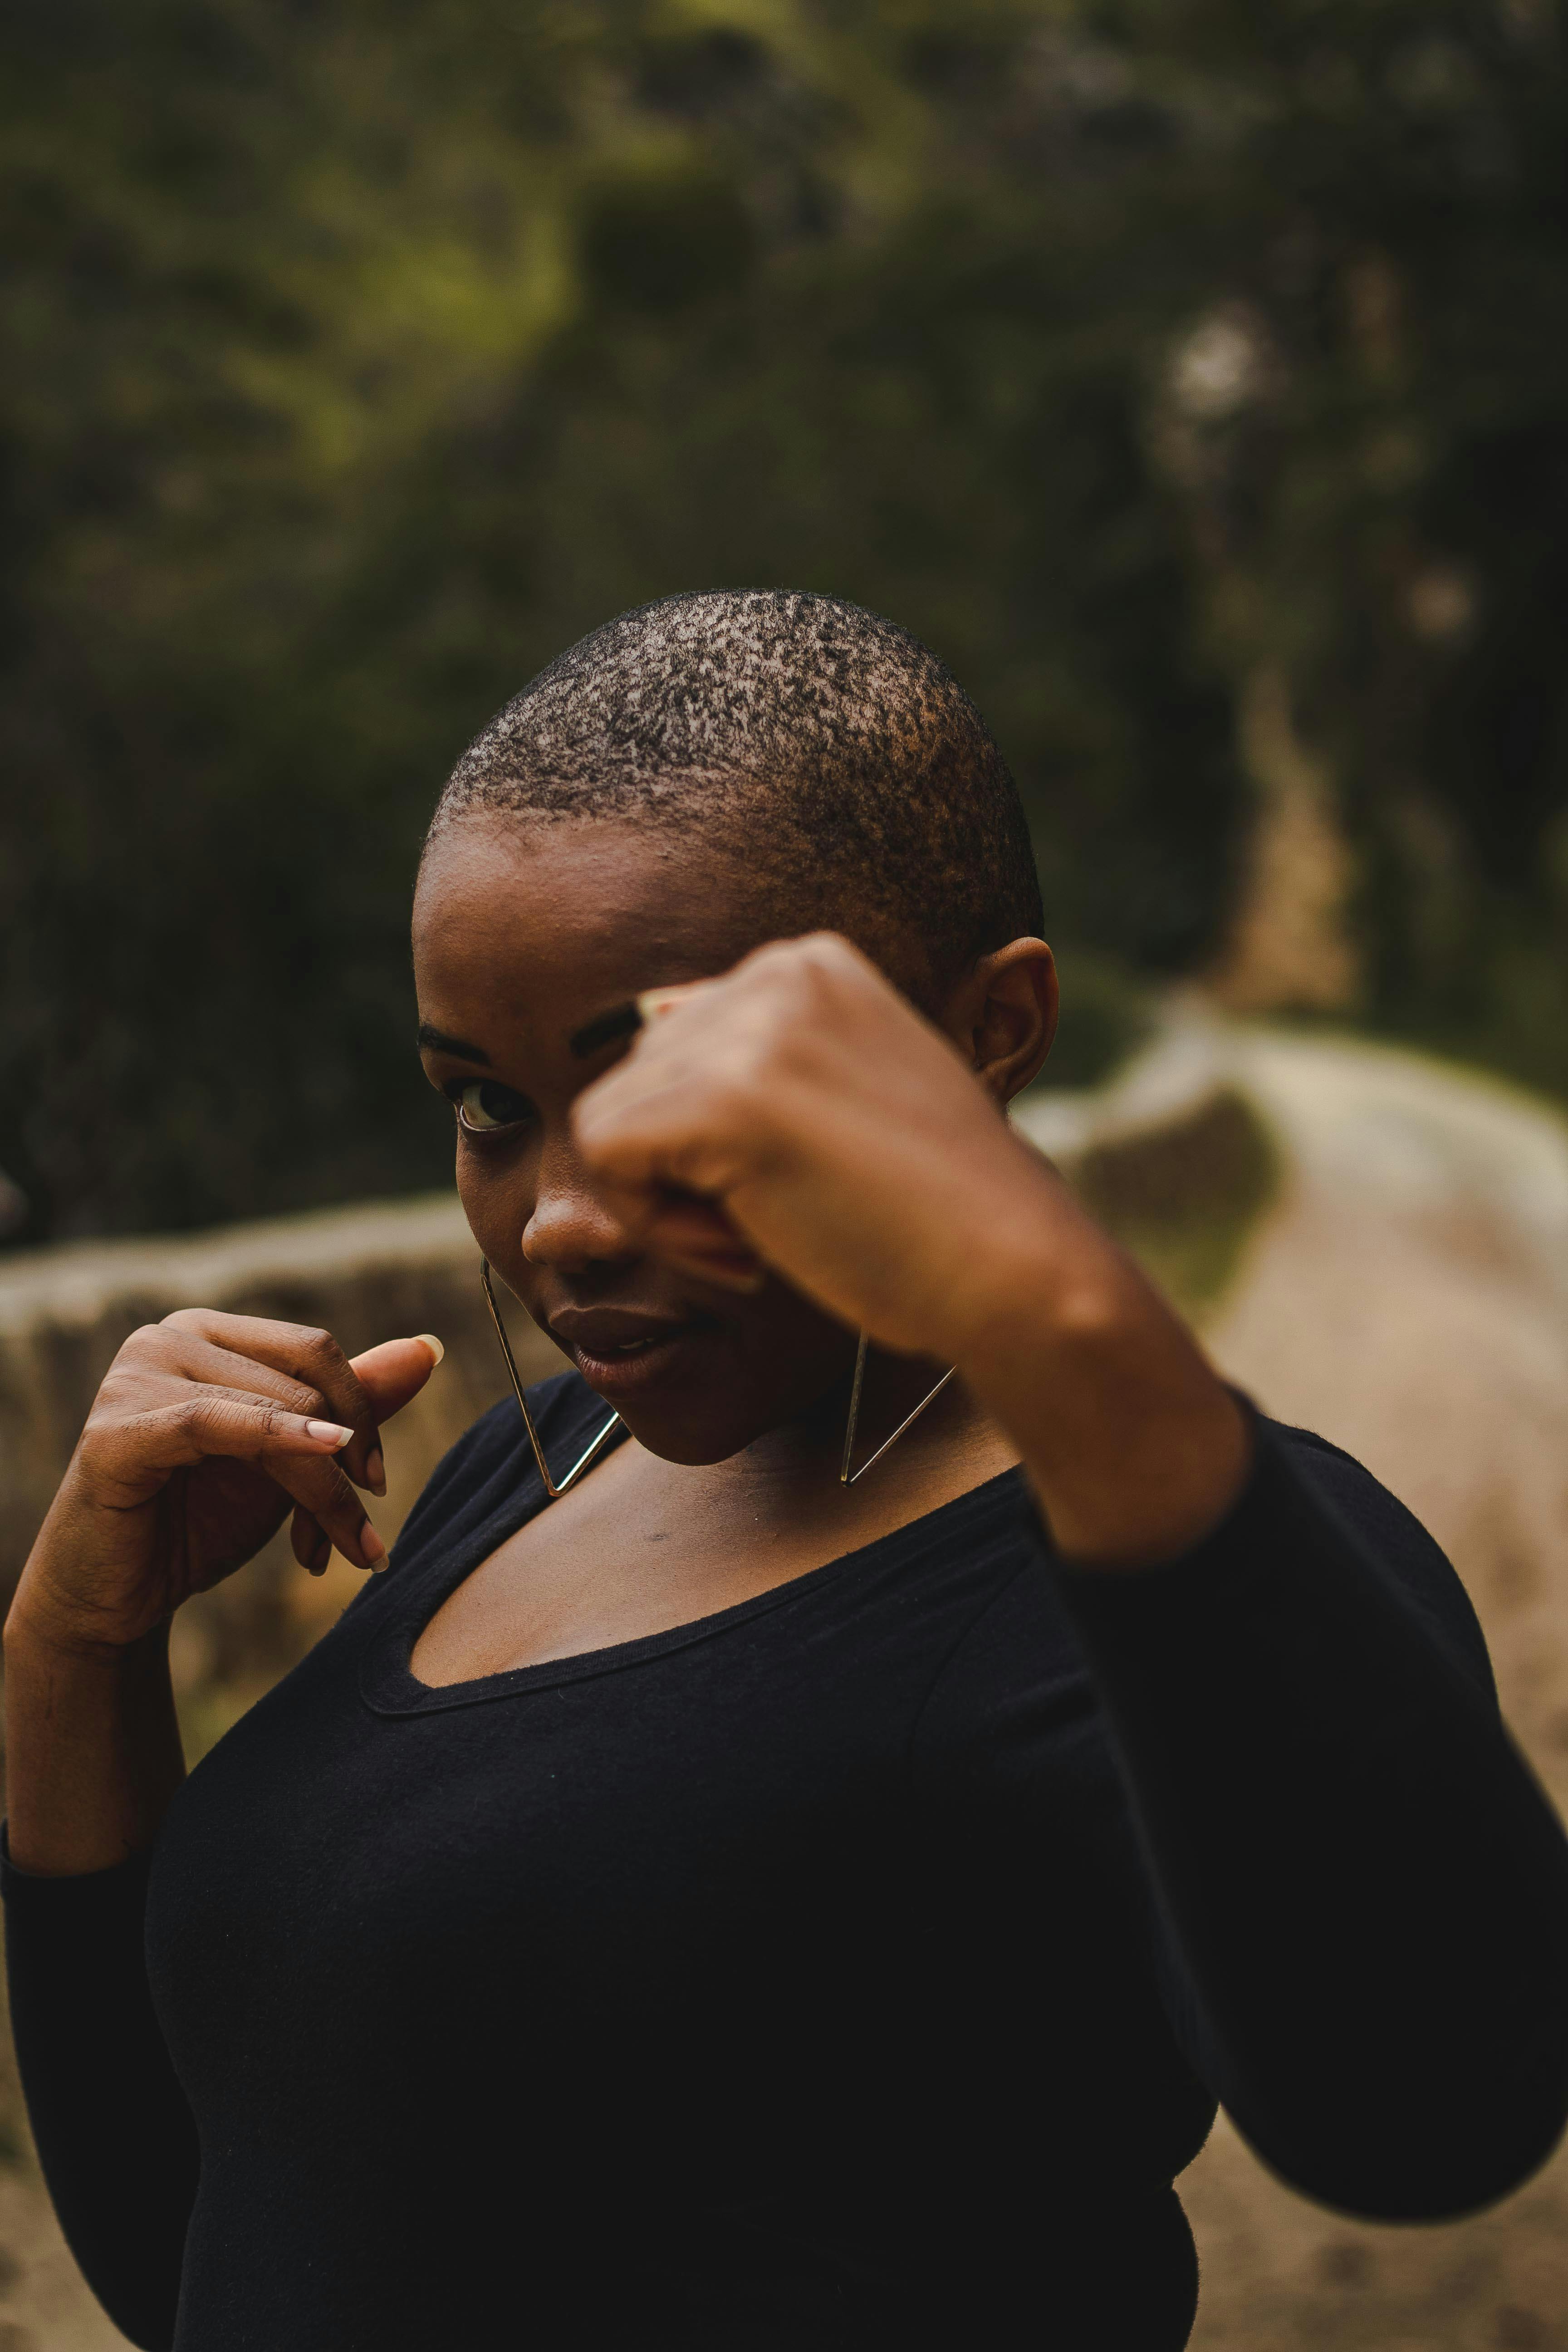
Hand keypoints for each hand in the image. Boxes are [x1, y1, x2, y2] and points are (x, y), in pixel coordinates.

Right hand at [11, 1314, 440, 1658]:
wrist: (116, 1597)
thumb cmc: (197, 1520)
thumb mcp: (289, 1459)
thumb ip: (349, 1404)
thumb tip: (427, 1348)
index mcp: (208, 1333)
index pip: (315, 1351)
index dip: (363, 1414)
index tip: (376, 1485)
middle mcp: (167, 1336)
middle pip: (305, 1384)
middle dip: (342, 1469)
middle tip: (357, 1541)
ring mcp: (134, 1376)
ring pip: (280, 1412)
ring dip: (324, 1493)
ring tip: (337, 1552)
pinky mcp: (117, 1431)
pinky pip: (219, 1425)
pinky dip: (282, 1446)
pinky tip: (326, 1468)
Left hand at [574, 934, 1248, 1565]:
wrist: (1014, 1269)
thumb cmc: (936, 1214)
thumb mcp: (846, 1097)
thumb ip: (761, 1062)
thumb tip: (651, 1029)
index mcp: (810, 966)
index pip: (681, 1043)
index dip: (711, 1139)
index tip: (792, 1192)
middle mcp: (779, 974)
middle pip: (641, 1076)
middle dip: (684, 1169)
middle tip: (772, 1230)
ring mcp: (752, 1030)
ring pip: (613, 1116)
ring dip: (667, 1204)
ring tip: (757, 1241)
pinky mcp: (724, 1098)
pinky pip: (607, 1155)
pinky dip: (654, 1224)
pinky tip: (743, 1250)